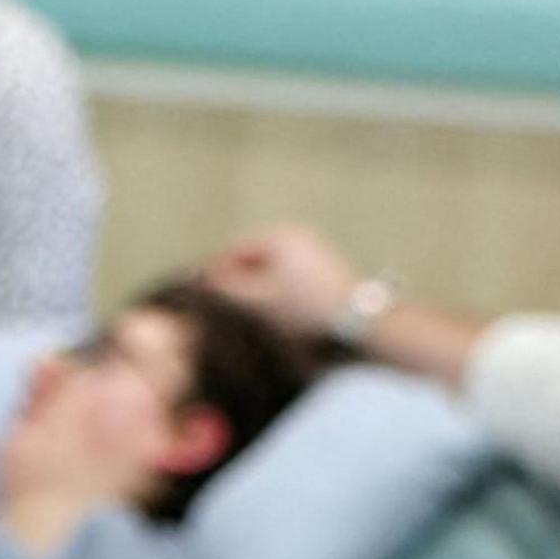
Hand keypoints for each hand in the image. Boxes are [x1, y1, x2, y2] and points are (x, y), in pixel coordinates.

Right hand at [201, 223, 365, 341]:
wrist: (359, 324)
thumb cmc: (304, 310)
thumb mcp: (256, 301)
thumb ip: (224, 286)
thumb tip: (201, 277)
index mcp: (278, 235)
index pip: (232, 250)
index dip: (213, 273)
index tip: (200, 297)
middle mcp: (298, 234)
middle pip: (253, 258)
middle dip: (237, 281)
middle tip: (223, 309)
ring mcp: (315, 250)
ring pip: (271, 269)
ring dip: (257, 288)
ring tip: (248, 315)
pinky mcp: (326, 268)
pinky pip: (289, 276)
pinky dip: (277, 291)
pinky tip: (275, 314)